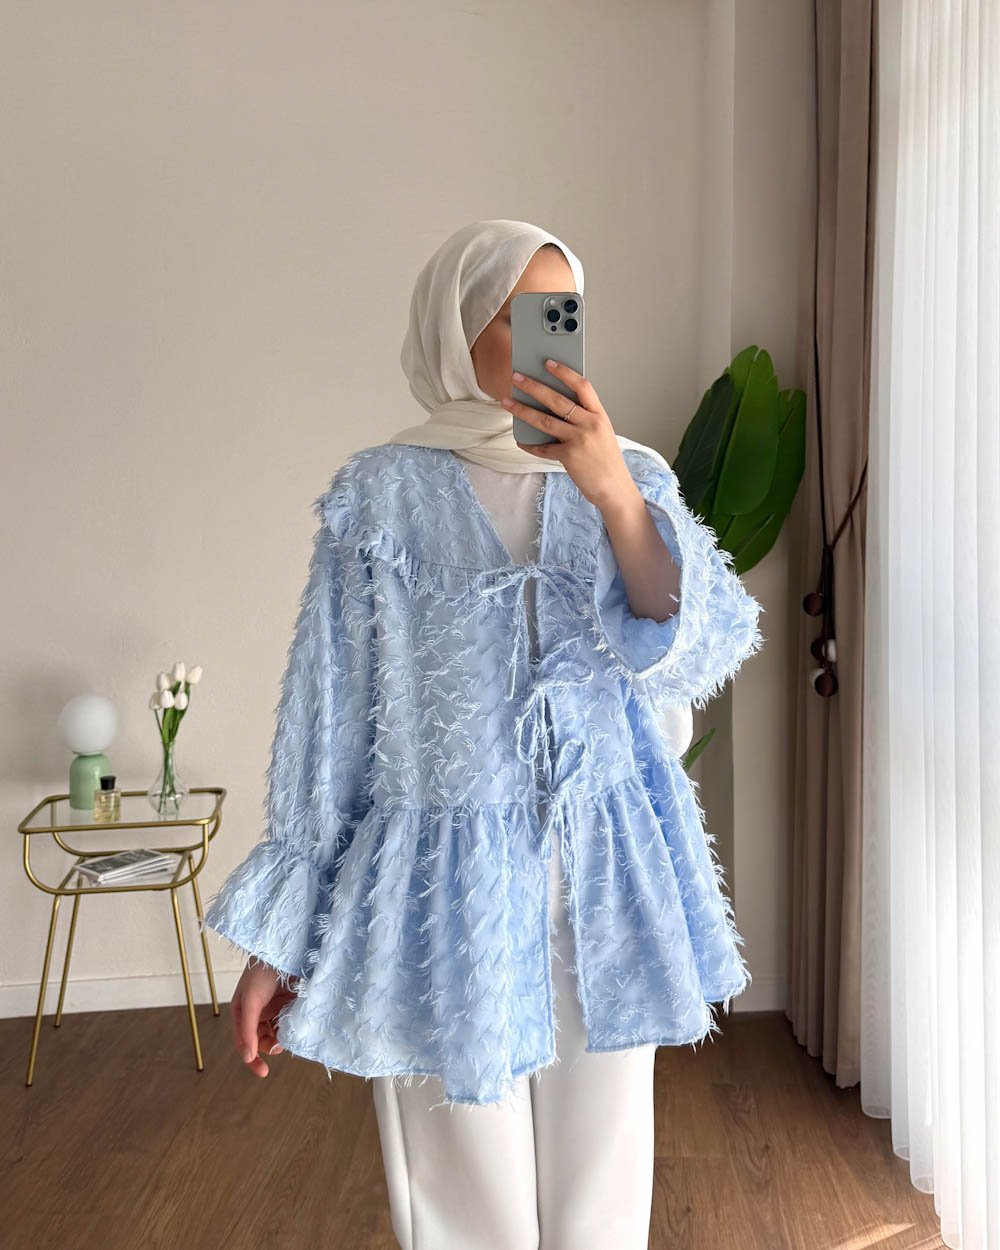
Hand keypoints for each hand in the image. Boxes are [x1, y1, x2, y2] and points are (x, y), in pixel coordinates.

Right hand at [230, 958, 298, 1077]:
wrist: (283, 950)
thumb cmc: (261, 972)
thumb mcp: (250, 1001)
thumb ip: (248, 1030)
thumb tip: (247, 1057)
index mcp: (242, 1014)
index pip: (244, 1044)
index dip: (252, 1060)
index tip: (264, 1072)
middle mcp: (257, 1014)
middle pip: (262, 1041)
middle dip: (270, 1045)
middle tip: (281, 1040)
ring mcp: (274, 1009)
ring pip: (277, 1034)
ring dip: (282, 1036)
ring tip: (288, 1027)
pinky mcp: (289, 1004)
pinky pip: (289, 1023)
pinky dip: (291, 1027)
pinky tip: (295, 1022)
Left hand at [501, 360, 639, 513]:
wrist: (615, 488)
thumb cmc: (606, 461)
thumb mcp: (601, 433)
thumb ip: (583, 418)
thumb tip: (553, 406)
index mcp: (599, 415)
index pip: (582, 386)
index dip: (564, 372)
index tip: (548, 363)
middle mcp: (590, 424)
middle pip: (557, 399)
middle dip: (533, 386)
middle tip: (516, 377)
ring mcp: (579, 440)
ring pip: (544, 420)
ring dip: (522, 410)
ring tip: (507, 402)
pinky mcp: (569, 456)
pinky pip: (543, 448)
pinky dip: (530, 445)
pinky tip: (521, 441)